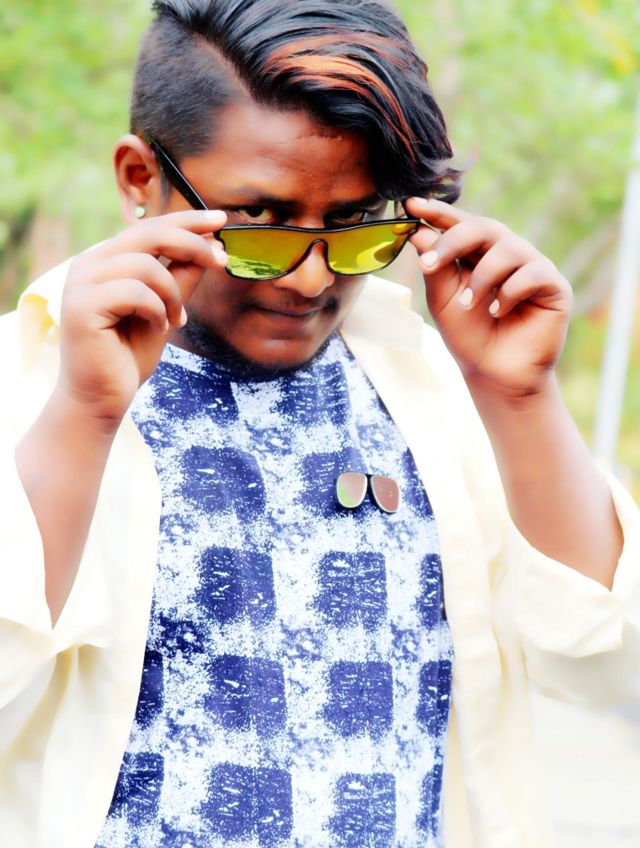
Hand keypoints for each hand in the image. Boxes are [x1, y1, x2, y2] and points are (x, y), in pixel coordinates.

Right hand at [57, 209, 226, 425]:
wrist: (102, 398)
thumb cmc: (129, 356)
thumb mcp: (166, 311)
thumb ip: (180, 279)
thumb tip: (209, 248)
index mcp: (106, 261)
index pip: (149, 227)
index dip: (186, 219)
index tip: (221, 220)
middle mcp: (89, 264)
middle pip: (148, 233)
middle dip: (191, 243)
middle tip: (221, 262)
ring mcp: (81, 283)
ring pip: (145, 265)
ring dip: (173, 294)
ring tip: (176, 321)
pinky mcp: (81, 306)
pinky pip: (136, 292)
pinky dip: (157, 311)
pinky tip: (158, 329)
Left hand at [406, 197, 572, 398]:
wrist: (494, 374)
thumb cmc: (469, 336)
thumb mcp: (443, 301)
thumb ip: (436, 267)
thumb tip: (420, 232)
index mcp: (479, 254)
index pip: (460, 223)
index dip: (438, 212)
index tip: (411, 205)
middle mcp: (507, 254)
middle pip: (484, 226)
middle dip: (453, 240)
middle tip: (429, 264)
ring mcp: (532, 267)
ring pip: (507, 249)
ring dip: (481, 278)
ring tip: (467, 305)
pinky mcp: (554, 286)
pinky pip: (532, 273)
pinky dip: (508, 292)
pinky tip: (498, 313)